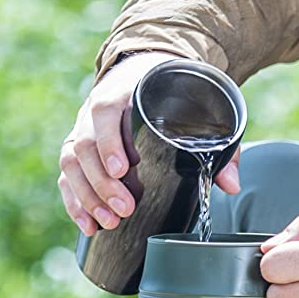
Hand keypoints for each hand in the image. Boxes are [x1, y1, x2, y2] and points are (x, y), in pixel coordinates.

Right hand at [62, 52, 241, 237]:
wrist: (146, 72)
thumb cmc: (172, 95)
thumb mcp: (196, 108)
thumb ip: (216, 145)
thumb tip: (231, 184)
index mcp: (122, 92)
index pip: (104, 113)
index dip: (109, 142)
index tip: (122, 170)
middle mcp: (95, 111)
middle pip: (85, 145)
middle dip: (102, 182)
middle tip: (124, 209)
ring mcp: (83, 130)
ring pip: (71, 163)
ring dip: (87, 196)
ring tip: (109, 221)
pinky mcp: (79, 150)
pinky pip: (67, 176)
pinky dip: (75, 203)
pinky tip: (88, 225)